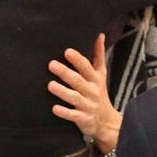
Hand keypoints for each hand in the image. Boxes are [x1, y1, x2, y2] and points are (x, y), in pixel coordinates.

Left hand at [48, 34, 120, 153]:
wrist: (106, 121)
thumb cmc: (99, 92)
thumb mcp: (101, 73)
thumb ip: (99, 54)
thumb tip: (100, 34)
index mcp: (95, 78)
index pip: (87, 67)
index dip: (77, 60)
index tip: (67, 52)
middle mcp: (92, 91)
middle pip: (78, 80)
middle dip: (65, 72)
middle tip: (51, 64)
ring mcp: (87, 105)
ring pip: (74, 98)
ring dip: (62, 91)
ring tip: (50, 85)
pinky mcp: (83, 118)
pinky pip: (74, 116)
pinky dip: (65, 113)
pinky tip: (54, 108)